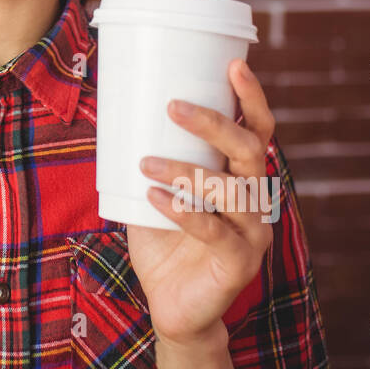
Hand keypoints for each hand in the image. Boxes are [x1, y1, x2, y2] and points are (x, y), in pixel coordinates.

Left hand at [126, 58, 276, 350]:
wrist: (172, 304)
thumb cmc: (163, 240)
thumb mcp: (154, 190)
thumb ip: (148, 156)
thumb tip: (112, 109)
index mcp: (241, 176)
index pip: (257, 129)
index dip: (252, 97)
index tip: (234, 63)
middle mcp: (255, 199)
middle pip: (248, 150)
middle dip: (213, 123)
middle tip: (173, 106)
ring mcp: (253, 232)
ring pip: (228, 189)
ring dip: (184, 170)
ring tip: (146, 161)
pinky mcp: (240, 262)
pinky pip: (213, 229)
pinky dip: (181, 210)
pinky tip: (155, 198)